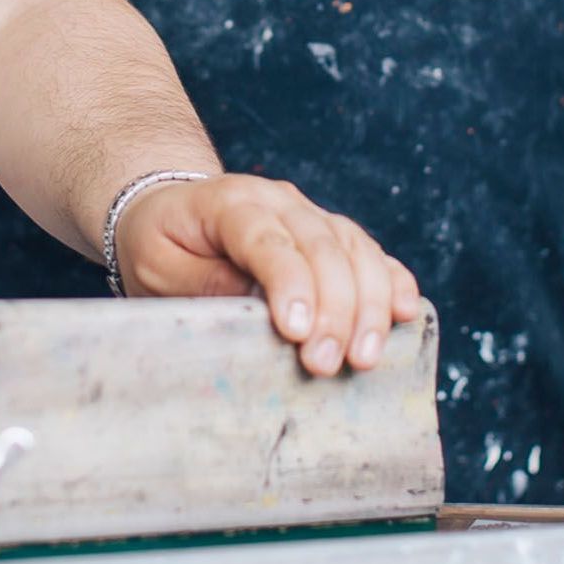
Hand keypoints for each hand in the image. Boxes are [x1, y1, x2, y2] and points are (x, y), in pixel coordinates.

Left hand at [113, 175, 421, 375]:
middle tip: (328, 362)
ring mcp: (310, 214)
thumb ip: (202, 284)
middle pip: (322, 246)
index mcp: (229, 202)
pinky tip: (406, 312)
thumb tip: (255, 310)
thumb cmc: (158, 246)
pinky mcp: (331, 235)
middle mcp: (278, 201)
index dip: (289, 283)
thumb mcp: (157, 268)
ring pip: (355, 249)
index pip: (267, 240)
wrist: (168, 211)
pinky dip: (393, 280)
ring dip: (369, 303)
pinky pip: (371, 253)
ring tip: (366, 356)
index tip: (296, 331)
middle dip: (334, 308)